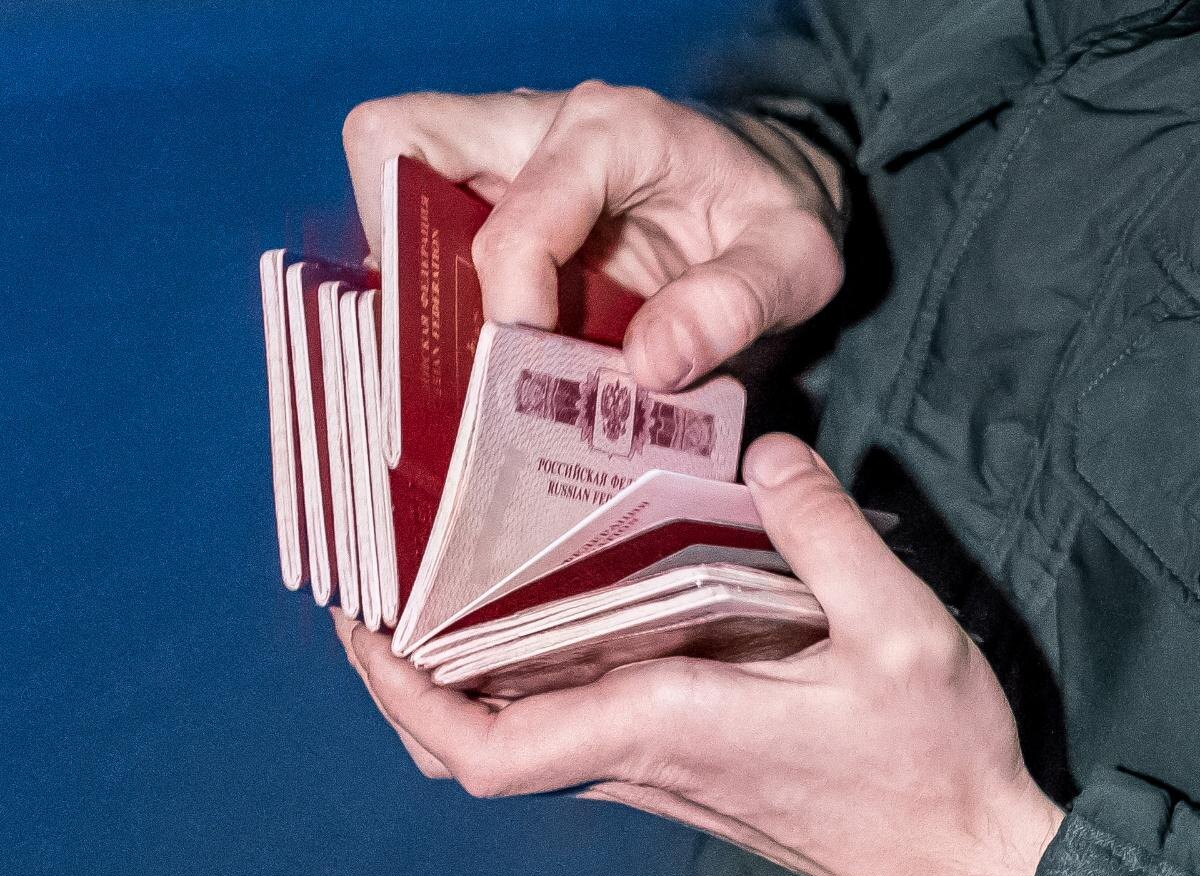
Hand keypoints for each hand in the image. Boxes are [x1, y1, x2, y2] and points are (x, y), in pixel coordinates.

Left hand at [332, 433, 1062, 875]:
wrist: (958, 856)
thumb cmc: (928, 764)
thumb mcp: (900, 631)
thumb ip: (826, 532)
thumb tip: (764, 451)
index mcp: (664, 723)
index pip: (491, 748)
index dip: (409, 701)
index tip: (367, 635)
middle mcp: (637, 754)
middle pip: (476, 745)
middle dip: (406, 682)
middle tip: (380, 592)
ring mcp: (651, 767)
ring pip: (515, 736)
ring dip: (456, 679)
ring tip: (436, 585)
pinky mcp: (676, 762)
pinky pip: (565, 725)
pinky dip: (521, 681)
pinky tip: (538, 610)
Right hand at [342, 83, 842, 389]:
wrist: (760, 192)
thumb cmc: (770, 216)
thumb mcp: (796, 262)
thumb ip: (737, 305)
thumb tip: (645, 366)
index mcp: (613, 130)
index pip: (514, 221)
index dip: (511, 307)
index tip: (536, 369)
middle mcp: (537, 126)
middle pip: (400, 145)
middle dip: (409, 261)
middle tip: (460, 345)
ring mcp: (503, 157)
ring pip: (393, 183)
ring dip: (410, 279)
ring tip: (458, 353)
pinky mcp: (488, 195)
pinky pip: (417, 225)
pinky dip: (425, 289)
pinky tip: (471, 344)